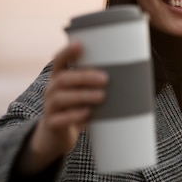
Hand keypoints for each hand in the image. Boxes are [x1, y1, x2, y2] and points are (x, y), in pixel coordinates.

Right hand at [17, 42, 107, 174]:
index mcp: (59, 79)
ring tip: (101, 96)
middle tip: (105, 79)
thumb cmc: (76, 109)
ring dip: (82, 95)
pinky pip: (60, 119)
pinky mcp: (53, 124)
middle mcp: (51, 90)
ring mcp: (50, 108)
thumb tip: (130, 73)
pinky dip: (74, 116)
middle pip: (63, 79)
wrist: (56, 137)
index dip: (67, 52)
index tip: (80, 44)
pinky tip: (87, 113)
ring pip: (61, 98)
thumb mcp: (82, 94)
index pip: (58, 61)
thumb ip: (96, 85)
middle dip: (84, 77)